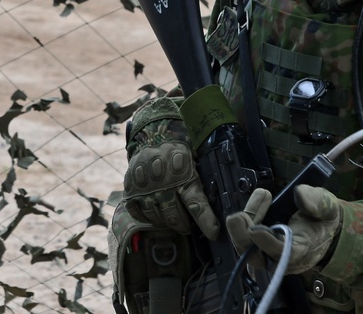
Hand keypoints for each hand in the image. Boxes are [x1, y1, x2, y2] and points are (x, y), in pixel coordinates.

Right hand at [123, 97, 219, 239]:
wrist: (152, 128)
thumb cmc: (180, 142)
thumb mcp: (196, 154)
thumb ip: (205, 173)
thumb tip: (231, 189)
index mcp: (183, 172)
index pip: (196, 204)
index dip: (206, 222)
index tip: (214, 233)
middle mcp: (162, 182)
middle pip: (175, 216)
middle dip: (185, 225)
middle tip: (189, 226)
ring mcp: (144, 186)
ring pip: (158, 217)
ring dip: (168, 221)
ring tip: (173, 217)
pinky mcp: (131, 188)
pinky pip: (140, 212)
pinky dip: (149, 216)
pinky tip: (157, 212)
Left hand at [226, 185, 341, 273]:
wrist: (323, 229)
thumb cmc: (323, 218)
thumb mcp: (327, 206)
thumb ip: (316, 200)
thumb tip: (300, 193)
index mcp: (301, 251)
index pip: (281, 253)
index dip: (266, 242)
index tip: (254, 229)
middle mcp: (282, 258)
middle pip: (255, 257)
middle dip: (242, 237)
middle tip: (239, 216)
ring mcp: (269, 255)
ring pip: (246, 248)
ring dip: (242, 224)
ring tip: (259, 197)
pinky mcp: (259, 248)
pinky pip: (245, 239)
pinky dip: (245, 221)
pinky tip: (257, 201)